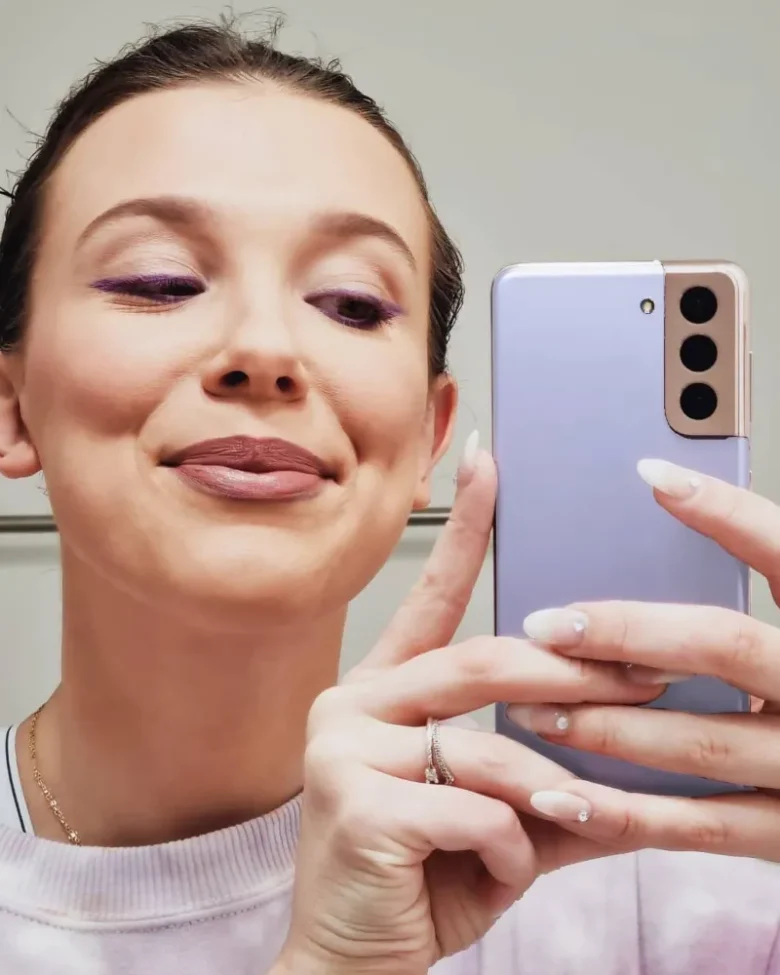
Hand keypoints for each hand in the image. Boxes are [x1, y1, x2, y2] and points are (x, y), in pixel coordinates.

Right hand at [277, 442, 658, 974]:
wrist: (353, 963)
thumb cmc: (420, 880)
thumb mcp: (494, 816)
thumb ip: (551, 772)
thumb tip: (634, 744)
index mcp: (383, 694)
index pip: (431, 597)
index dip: (465, 528)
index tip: (489, 462)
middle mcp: (352, 704)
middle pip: (483, 661)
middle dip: (574, 672)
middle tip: (647, 676)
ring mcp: (344, 748)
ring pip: (487, 744)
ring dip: (548, 793)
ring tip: (572, 823)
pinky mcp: (354, 804)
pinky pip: (475, 808)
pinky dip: (514, 848)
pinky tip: (501, 871)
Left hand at [505, 459, 779, 860]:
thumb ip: (753, 593)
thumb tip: (660, 505)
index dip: (724, 513)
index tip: (648, 473)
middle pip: (723, 645)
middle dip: (625, 632)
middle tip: (543, 623)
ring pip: (696, 740)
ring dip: (602, 724)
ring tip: (529, 708)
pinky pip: (693, 827)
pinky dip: (617, 813)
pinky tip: (556, 795)